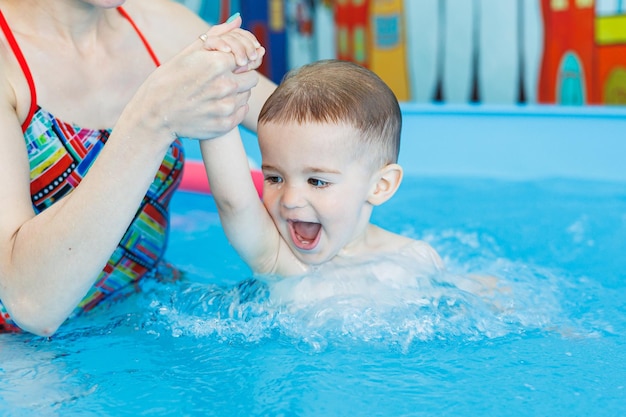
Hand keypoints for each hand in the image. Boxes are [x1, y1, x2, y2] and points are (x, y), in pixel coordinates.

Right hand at [127, 18, 262, 140]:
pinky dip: (233, 109)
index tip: (225, 65)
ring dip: (237, 93)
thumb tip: (237, 20)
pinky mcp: (225, 124)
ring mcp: (226, 107)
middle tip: (221, 80)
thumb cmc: (168, 80)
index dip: (236, 60)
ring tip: (215, 94)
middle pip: (252, 77)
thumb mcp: (188, 53)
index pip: (245, 56)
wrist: (154, 114)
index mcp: (216, 64)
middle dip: (240, 76)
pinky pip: (242, 111)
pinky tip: (216, 106)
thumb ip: (217, 36)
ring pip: (247, 95)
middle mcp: (225, 86)